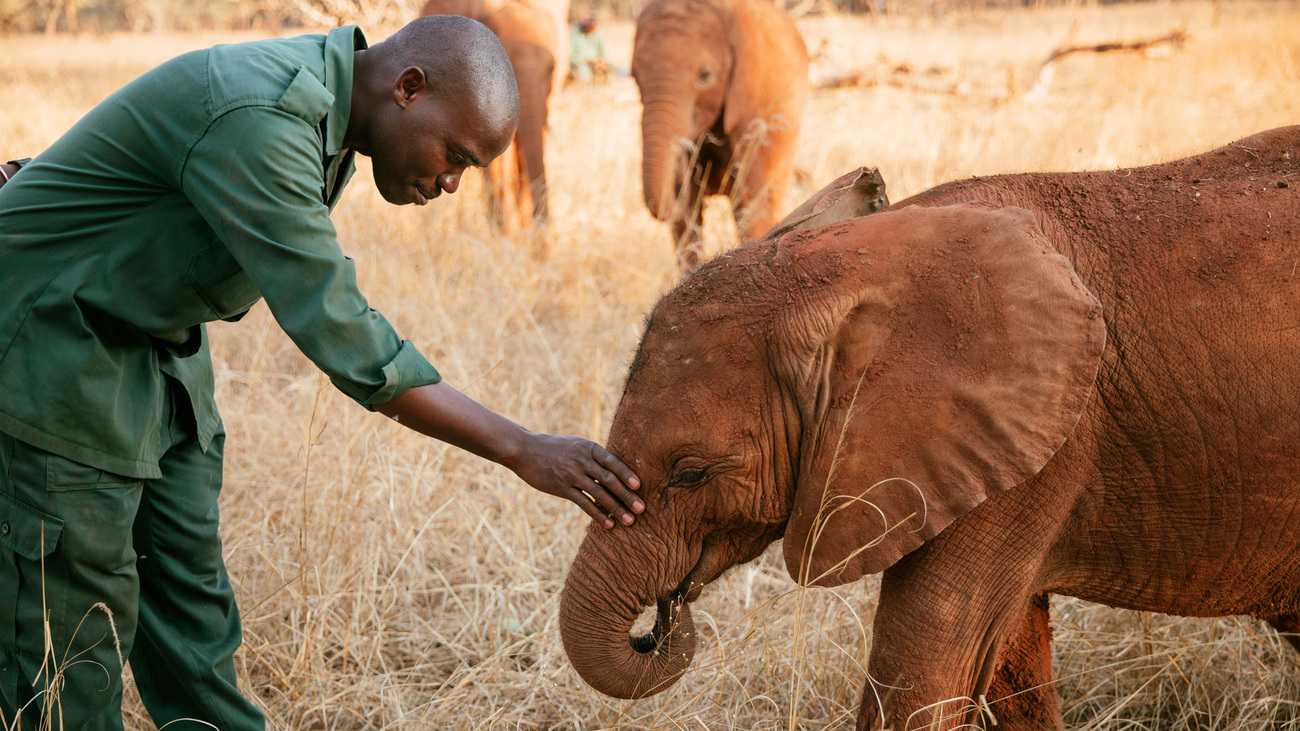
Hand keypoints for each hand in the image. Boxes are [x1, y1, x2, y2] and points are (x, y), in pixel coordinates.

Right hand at [374, 382, 643, 528]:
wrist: (524, 450)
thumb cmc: (553, 448)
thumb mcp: (575, 445)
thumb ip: (593, 455)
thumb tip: (614, 468)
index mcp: (589, 447)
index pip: (613, 461)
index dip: (627, 474)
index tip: (640, 486)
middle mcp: (582, 460)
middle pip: (610, 479)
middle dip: (627, 495)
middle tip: (642, 508)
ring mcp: (572, 474)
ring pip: (599, 493)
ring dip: (616, 508)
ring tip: (629, 520)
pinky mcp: (561, 487)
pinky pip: (583, 503)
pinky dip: (597, 515)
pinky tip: (607, 524)